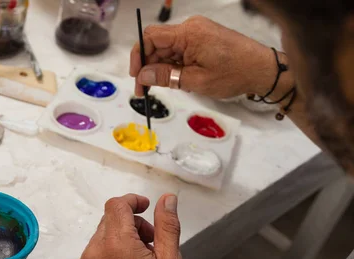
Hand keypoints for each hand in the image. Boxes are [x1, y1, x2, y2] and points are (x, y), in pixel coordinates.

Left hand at [72, 194, 183, 258]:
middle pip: (110, 220)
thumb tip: (166, 198)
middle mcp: (94, 250)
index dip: (133, 201)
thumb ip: (167, 226)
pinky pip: (92, 255)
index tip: (146, 208)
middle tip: (150, 244)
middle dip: (131, 224)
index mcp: (117, 243)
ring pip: (101, 238)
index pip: (117, 205)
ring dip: (119, 240)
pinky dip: (107, 256)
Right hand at [130, 16, 275, 98]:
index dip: (138, 56)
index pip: (151, 37)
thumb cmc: (235, 73)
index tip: (136, 76)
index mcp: (188, 33)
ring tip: (159, 87)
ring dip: (159, 67)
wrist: (263, 69)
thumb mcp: (196, 81)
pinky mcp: (202, 38)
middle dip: (147, 66)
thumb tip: (143, 76)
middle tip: (144, 90)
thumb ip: (166, 77)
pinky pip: (178, 49)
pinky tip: (173, 79)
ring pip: (167, 48)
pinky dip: (172, 64)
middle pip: (157, 43)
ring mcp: (197, 32)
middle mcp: (191, 27)